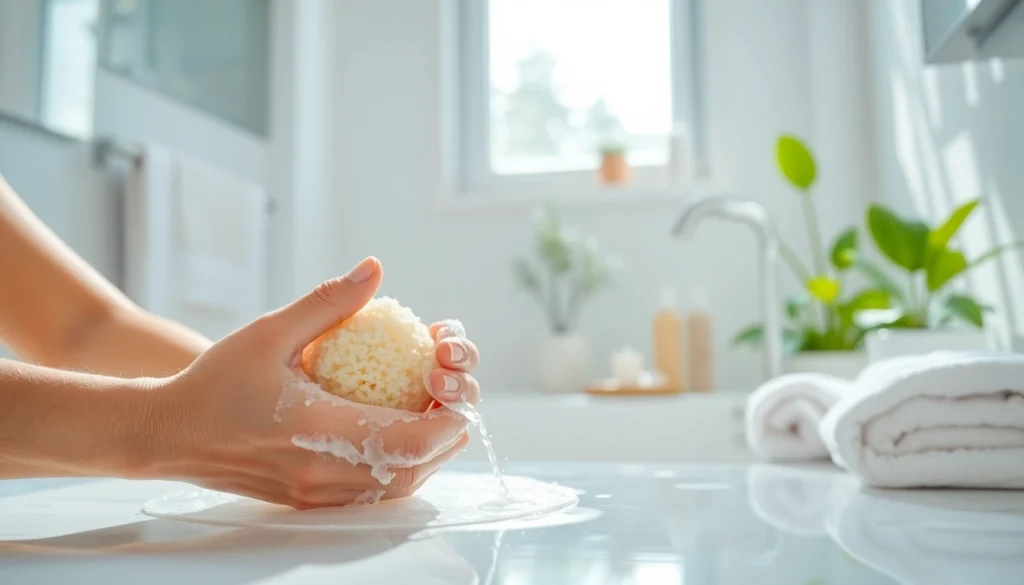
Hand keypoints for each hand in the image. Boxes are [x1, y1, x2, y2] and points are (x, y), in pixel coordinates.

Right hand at [141, 257, 477, 508]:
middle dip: (444, 440)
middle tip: (454, 404)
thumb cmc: (216, 381)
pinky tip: (397, 441)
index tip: (454, 393)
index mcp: (315, 430)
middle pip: (410, 471)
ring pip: (392, 490)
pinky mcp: (305, 501)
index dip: (444, 422)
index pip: (405, 441)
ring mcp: (313, 493)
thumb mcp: (269, 332)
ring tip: (437, 421)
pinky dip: (395, 472)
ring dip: (425, 458)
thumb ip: (328, 303)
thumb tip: (375, 269)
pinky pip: (368, 496)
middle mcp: (319, 472)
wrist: (168, 433)